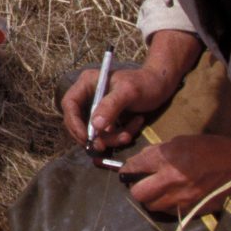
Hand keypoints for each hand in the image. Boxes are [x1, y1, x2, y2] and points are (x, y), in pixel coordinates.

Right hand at [62, 60, 180, 149]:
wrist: (161, 85)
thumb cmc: (145, 83)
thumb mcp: (129, 92)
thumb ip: (111, 107)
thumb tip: (96, 126)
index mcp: (88, 83)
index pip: (69, 104)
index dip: (73, 122)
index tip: (86, 138)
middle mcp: (89, 95)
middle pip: (78, 121)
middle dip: (93, 136)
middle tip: (103, 147)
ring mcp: (98, 108)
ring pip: (94, 131)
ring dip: (111, 138)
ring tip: (129, 134)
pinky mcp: (108, 118)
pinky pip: (107, 134)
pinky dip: (120, 135)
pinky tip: (135, 125)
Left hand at [116, 134, 230, 214]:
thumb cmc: (216, 149)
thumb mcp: (185, 141)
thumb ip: (161, 151)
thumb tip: (144, 158)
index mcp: (169, 159)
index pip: (136, 166)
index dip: (128, 168)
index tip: (127, 170)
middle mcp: (171, 181)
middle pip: (138, 193)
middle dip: (135, 187)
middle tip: (140, 181)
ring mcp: (181, 199)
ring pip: (151, 206)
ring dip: (150, 198)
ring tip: (156, 190)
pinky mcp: (191, 210)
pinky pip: (168, 212)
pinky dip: (165, 205)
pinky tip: (171, 197)